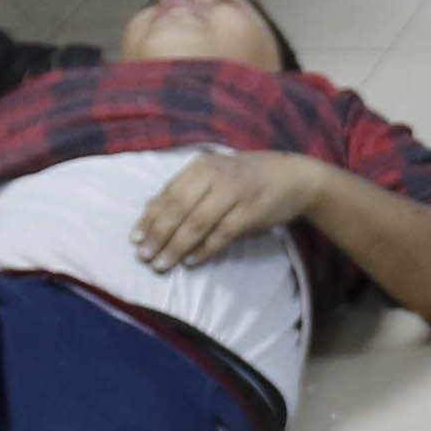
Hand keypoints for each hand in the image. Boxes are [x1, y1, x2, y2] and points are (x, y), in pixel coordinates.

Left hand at [134, 146, 328, 269]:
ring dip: (176, 247)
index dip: (150, 218)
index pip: (168, 193)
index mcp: (202, 165)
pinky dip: (205, 250)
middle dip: (158, 235)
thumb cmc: (249, 178)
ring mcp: (234, 193)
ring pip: (196, 223)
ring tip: (162, 264)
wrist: (295, 177)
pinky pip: (221, 234)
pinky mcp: (250, 211)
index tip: (135, 238)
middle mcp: (215, 175)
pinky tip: (192, 262)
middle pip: (178, 209)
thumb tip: (151, 213)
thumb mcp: (216, 174)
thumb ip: (188, 190)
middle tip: (144, 257)